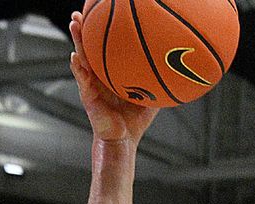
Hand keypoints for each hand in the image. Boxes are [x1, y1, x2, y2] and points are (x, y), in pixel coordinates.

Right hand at [68, 12, 157, 143]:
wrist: (125, 139)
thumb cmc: (135, 120)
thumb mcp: (151, 99)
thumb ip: (159, 85)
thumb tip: (179, 73)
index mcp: (111, 74)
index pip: (104, 49)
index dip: (100, 33)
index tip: (99, 15)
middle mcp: (99, 76)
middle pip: (89, 47)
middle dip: (84, 29)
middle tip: (80, 12)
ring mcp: (91, 84)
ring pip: (82, 57)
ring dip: (77, 40)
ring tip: (75, 24)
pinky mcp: (88, 96)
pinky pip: (82, 79)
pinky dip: (78, 68)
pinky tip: (75, 57)